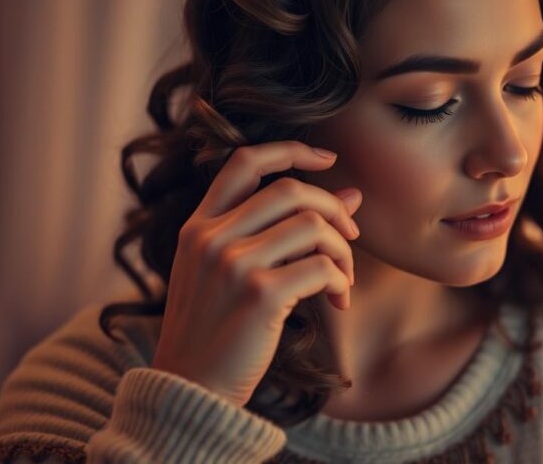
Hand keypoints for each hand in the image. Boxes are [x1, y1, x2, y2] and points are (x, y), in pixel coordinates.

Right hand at [150, 140, 361, 407]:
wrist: (189, 392)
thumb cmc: (217, 333)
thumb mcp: (234, 274)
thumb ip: (283, 231)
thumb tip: (353, 195)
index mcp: (198, 227)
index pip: (244, 162)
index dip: (292, 151)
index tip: (328, 159)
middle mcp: (211, 238)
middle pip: (290, 190)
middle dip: (333, 209)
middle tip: (351, 238)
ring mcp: (232, 264)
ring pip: (313, 226)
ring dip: (342, 252)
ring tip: (343, 280)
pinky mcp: (258, 294)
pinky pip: (321, 267)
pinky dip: (340, 281)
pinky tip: (338, 301)